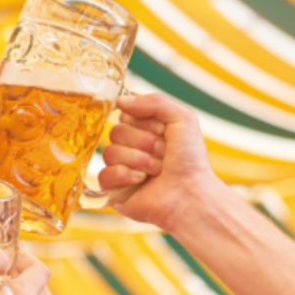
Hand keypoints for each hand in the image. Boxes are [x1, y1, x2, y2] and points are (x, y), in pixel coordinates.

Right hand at [96, 92, 226, 231]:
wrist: (191, 194)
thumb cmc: (190, 160)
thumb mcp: (182, 118)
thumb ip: (154, 101)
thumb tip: (120, 100)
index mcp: (144, 131)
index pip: (125, 115)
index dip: (145, 123)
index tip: (164, 133)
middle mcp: (131, 149)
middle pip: (115, 132)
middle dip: (143, 143)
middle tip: (163, 154)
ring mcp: (121, 169)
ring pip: (109, 152)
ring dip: (139, 160)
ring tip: (156, 170)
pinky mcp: (114, 190)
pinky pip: (103, 175)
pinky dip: (124, 175)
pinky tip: (141, 180)